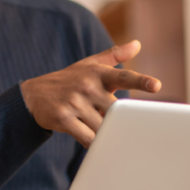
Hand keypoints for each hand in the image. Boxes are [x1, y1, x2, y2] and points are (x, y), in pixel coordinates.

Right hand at [19, 40, 160, 146]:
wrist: (33, 95)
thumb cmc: (68, 80)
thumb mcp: (88, 65)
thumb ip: (114, 55)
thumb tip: (137, 44)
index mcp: (97, 73)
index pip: (123, 76)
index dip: (141, 81)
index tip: (156, 86)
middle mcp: (86, 86)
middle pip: (116, 111)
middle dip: (120, 121)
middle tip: (123, 126)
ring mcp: (74, 103)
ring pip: (103, 127)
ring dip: (106, 133)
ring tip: (102, 131)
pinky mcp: (63, 119)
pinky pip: (88, 138)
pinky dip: (95, 144)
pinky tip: (96, 144)